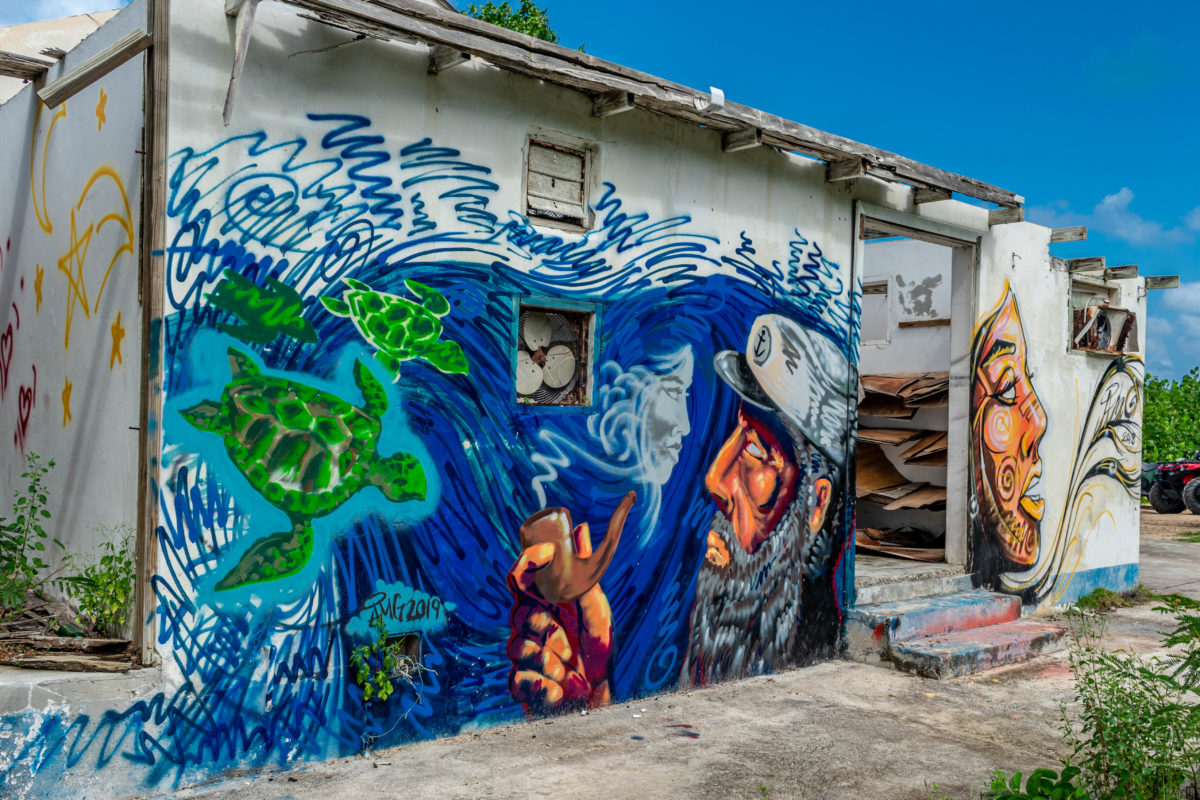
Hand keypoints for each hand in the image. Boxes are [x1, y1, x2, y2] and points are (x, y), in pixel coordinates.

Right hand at [506, 497, 634, 716]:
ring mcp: (522, 655)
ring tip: (567, 669)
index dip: (527, 564)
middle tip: (564, 639)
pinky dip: (543, 687)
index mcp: (545, 604)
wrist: (600, 695)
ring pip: (517, 648)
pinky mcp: (520, 685)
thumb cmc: (598, 648)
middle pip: (517, 614)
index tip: (542, 556)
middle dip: (542, 627)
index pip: (523, 578)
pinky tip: (559, 691)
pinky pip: (518, 681)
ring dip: (548, 660)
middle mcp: (530, 626)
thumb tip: (578, 528)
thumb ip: (583, 574)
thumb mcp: (596, 609)